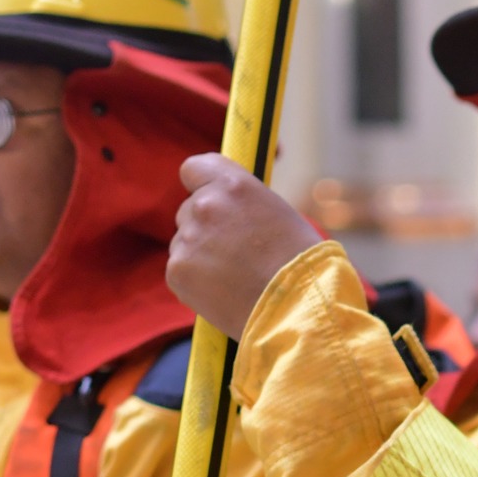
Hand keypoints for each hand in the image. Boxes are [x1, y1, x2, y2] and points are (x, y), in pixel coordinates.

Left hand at [167, 153, 319, 338]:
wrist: (296, 308)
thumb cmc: (300, 263)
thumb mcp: (278, 213)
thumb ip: (244, 204)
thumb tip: (228, 208)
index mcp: (233, 184)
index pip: (194, 168)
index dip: (201, 184)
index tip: (211, 197)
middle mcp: (205, 205)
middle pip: (190, 209)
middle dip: (207, 228)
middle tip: (237, 252)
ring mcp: (187, 239)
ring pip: (185, 242)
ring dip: (201, 255)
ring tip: (236, 277)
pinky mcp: (177, 271)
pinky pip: (180, 270)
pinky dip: (196, 281)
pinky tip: (224, 292)